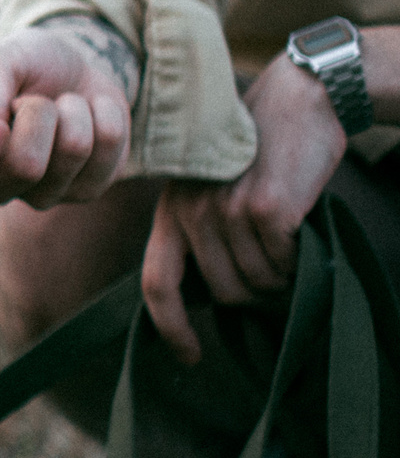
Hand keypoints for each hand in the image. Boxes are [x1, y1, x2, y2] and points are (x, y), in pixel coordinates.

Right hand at [0, 21, 135, 207]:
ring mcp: (44, 193)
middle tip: (34, 99)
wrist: (76, 66)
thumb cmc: (26, 66)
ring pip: (72, 152)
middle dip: (38, 113)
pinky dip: (104, 112)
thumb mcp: (0, 61)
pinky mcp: (88, 189)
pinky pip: (109, 147)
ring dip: (73, 110)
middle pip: (24, 168)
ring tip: (62, 105)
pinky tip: (89, 114)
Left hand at [140, 55, 348, 361]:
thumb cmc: (261, 151)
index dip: (171, 328)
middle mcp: (190, 213)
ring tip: (288, 244)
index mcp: (171, 211)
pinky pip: (284, 263)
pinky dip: (298, 260)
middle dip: (252, 297)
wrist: (300, 100)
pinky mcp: (265, 209)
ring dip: (279, 278)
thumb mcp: (212, 187)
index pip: (156, 283)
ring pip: (255, 282)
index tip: (191, 357)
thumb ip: (201, 232)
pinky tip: (301, 230)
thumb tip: (210, 295)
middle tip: (276, 276)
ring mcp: (225, 211)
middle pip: (220, 292)